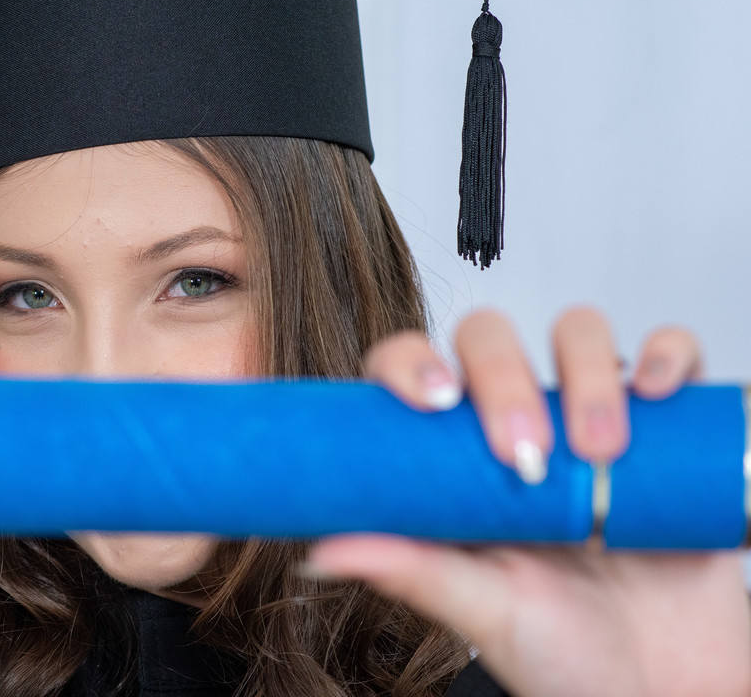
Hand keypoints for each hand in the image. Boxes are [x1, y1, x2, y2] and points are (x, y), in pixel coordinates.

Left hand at [305, 307, 750, 696]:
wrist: (658, 684)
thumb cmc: (559, 648)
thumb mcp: (480, 609)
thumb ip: (410, 571)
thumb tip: (323, 550)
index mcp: (455, 459)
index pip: (414, 370)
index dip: (412, 363)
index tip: (433, 398)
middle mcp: (517, 423)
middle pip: (490, 338)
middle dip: (502, 377)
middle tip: (525, 456)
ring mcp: (589, 418)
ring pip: (577, 333)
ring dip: (586, 374)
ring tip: (598, 453)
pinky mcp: (667, 428)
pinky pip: (671, 356)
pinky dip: (671, 354)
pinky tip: (658, 391)